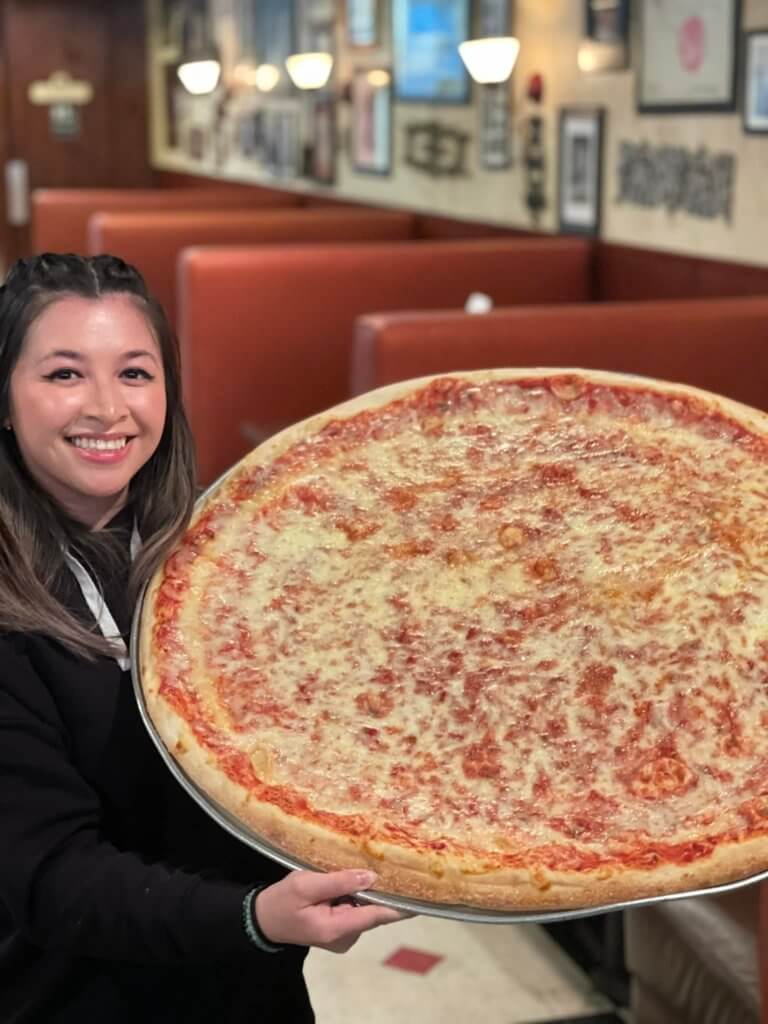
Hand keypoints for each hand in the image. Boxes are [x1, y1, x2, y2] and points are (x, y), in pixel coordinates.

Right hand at [254, 869, 408, 953]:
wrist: (264, 919)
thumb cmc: (282, 900)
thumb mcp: (306, 884)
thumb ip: (339, 881)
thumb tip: (372, 877)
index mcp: (336, 928)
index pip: (376, 916)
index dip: (400, 906)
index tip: (421, 897)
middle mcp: (345, 938)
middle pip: (372, 911)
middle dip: (378, 889)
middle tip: (389, 861)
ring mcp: (343, 937)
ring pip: (364, 909)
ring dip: (364, 891)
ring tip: (360, 866)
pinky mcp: (340, 931)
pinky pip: (356, 911)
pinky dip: (355, 896)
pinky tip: (348, 881)